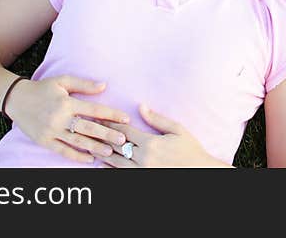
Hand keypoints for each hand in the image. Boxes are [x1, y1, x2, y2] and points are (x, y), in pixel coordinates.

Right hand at [5, 75, 130, 163]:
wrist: (16, 99)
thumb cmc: (43, 88)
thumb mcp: (62, 81)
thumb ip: (84, 84)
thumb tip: (104, 85)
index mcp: (67, 103)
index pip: (94, 110)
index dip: (111, 114)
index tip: (126, 119)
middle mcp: (60, 118)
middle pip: (88, 128)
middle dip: (107, 134)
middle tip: (123, 140)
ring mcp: (52, 131)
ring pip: (77, 142)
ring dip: (95, 147)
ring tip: (110, 152)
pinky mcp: (44, 141)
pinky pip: (63, 151)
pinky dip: (76, 156)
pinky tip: (90, 159)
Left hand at [99, 104, 220, 167]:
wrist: (199, 172)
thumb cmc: (190, 150)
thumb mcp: (177, 130)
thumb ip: (157, 119)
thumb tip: (141, 106)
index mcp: (150, 143)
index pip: (124, 130)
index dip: (110, 123)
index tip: (98, 117)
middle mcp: (142, 159)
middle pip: (115, 145)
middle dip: (100, 135)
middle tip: (86, 128)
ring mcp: (141, 171)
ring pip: (115, 161)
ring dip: (101, 152)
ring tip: (88, 145)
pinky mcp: (141, 179)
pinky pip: (121, 174)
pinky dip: (109, 169)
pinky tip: (101, 164)